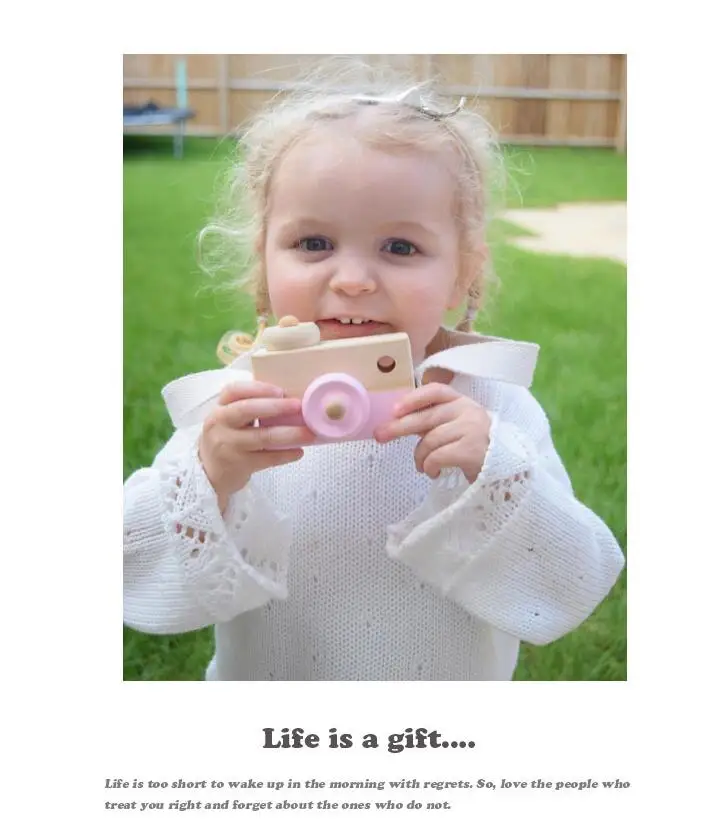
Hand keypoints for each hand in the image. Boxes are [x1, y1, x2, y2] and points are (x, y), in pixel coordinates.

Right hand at [199, 381, 315, 511]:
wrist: (207, 472)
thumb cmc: (227, 438)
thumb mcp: (229, 419)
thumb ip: (250, 407)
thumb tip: (289, 399)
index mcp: (220, 407)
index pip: (234, 390)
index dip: (258, 388)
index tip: (280, 390)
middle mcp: (220, 423)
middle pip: (247, 410)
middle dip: (276, 406)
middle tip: (298, 405)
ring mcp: (228, 445)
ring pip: (262, 437)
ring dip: (289, 434)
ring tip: (309, 433)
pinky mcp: (238, 465)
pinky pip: (267, 459)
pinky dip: (285, 454)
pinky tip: (298, 452)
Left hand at [374, 383, 490, 482]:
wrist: (505, 470)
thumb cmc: (472, 447)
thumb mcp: (455, 427)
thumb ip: (432, 420)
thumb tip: (395, 420)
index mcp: (462, 401)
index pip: (436, 390)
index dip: (413, 398)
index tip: (395, 409)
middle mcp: (468, 411)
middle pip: (427, 417)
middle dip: (399, 427)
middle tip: (380, 435)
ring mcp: (472, 430)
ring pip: (429, 440)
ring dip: (419, 457)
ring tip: (422, 466)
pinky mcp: (472, 450)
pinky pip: (438, 457)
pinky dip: (430, 467)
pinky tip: (433, 472)